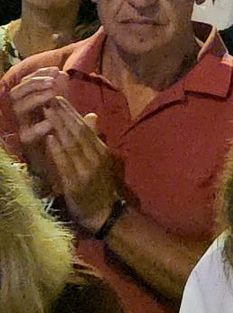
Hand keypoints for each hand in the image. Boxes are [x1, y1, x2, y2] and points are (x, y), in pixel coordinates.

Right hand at [9, 67, 70, 182]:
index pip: (25, 83)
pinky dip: (39, 126)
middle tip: (52, 80)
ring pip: (18, 108)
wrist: (63, 164)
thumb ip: (63, 94)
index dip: (38, 74)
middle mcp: (23, 115)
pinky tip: (51, 122)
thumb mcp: (65, 109)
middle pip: (15, 93)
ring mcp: (23, 128)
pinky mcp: (29, 145)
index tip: (56, 70)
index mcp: (30, 104)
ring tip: (52, 94)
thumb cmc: (64, 131)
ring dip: (34, 98)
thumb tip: (64, 74)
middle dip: (32, 83)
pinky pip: (27, 134)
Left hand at [43, 100, 121, 231]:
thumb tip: (91, 116)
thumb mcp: (100, 160)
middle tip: (51, 100)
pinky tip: (50, 139)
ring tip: (48, 113)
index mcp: (102, 152)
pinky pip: (66, 164)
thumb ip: (94, 139)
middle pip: (79, 133)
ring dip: (59, 128)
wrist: (104, 213)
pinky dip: (58, 151)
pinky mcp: (76, 184)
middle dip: (64, 116)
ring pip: (72, 145)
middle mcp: (96, 159)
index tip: (59, 99)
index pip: (86, 128)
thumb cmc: (100, 186)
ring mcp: (86, 171)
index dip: (72, 113)